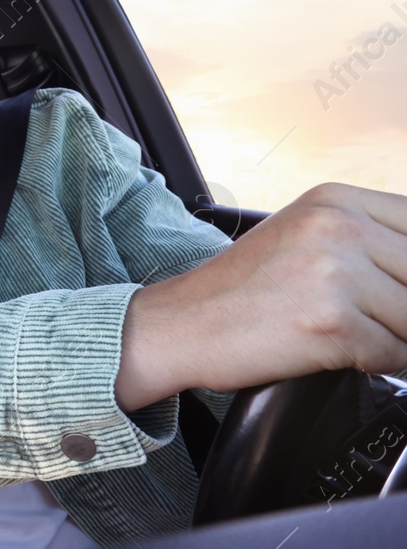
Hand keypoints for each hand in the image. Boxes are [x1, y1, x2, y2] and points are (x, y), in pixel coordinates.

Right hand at [118, 182, 406, 409]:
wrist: (179, 326)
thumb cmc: (240, 291)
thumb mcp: (305, 237)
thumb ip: (367, 240)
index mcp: (334, 200)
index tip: (391, 289)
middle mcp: (336, 226)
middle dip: (402, 307)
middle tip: (367, 316)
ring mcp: (334, 272)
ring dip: (394, 337)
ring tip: (348, 334)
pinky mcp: (332, 322)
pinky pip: (396, 355)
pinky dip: (377, 363)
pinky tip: (337, 352)